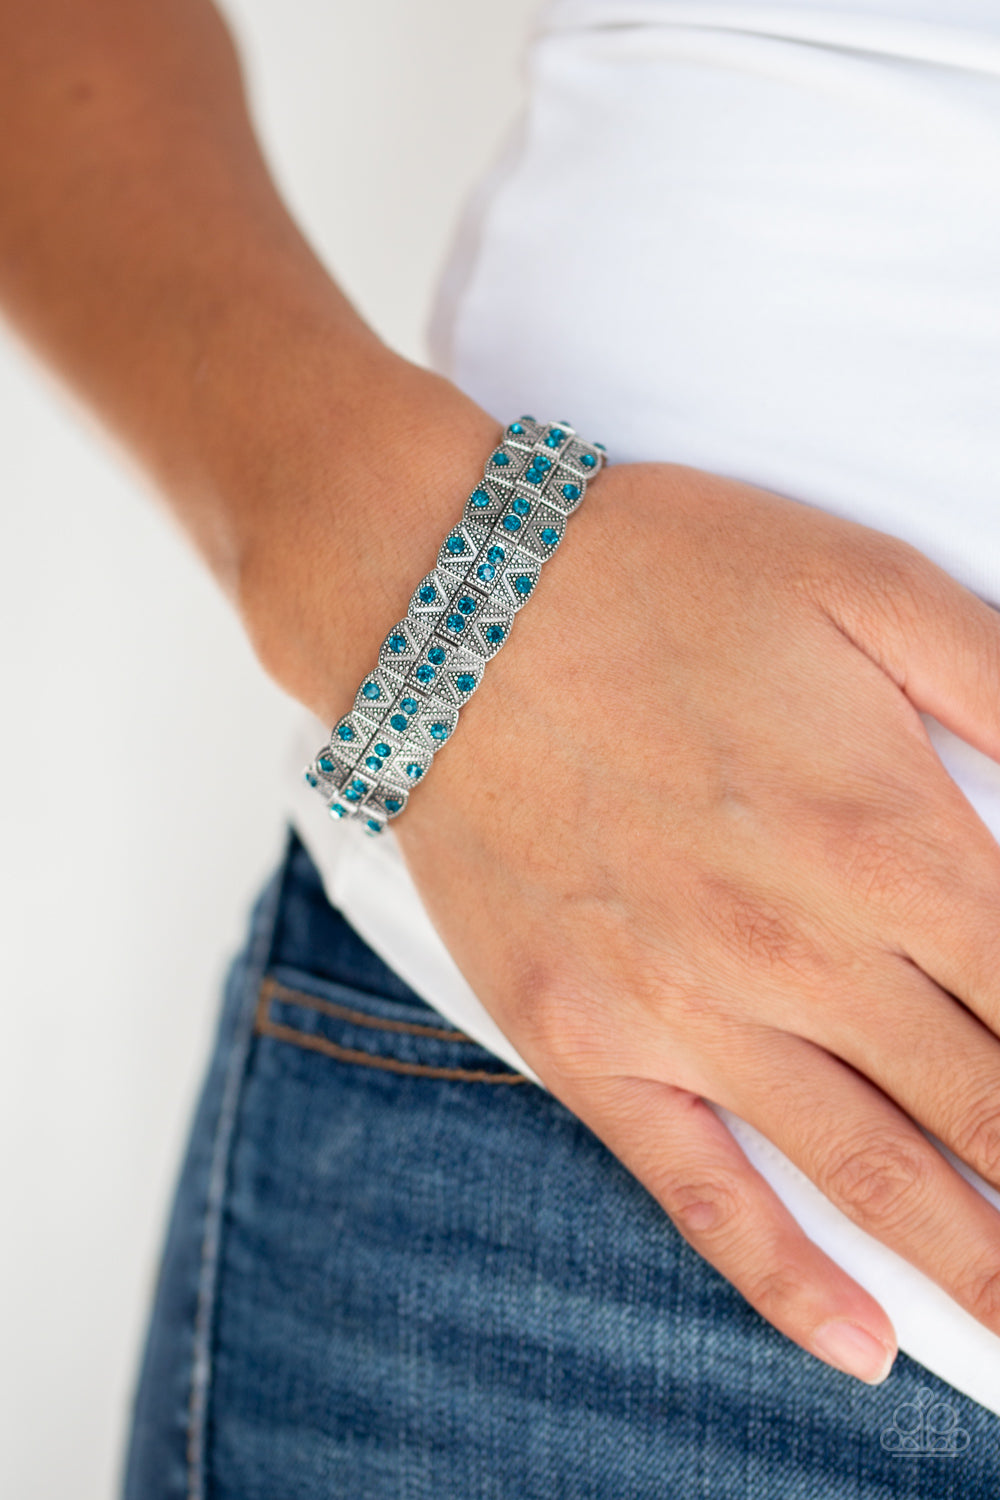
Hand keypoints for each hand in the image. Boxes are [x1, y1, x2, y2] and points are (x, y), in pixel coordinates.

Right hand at [382, 457, 999, 1385]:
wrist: (445, 603)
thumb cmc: (657, 577)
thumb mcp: (871, 584)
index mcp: (892, 838)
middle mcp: (799, 953)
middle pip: (990, 1109)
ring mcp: (682, 1011)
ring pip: (872, 1175)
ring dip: (982, 1262)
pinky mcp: (585, 1040)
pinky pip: (696, 1192)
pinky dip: (788, 1284)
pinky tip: (861, 1343)